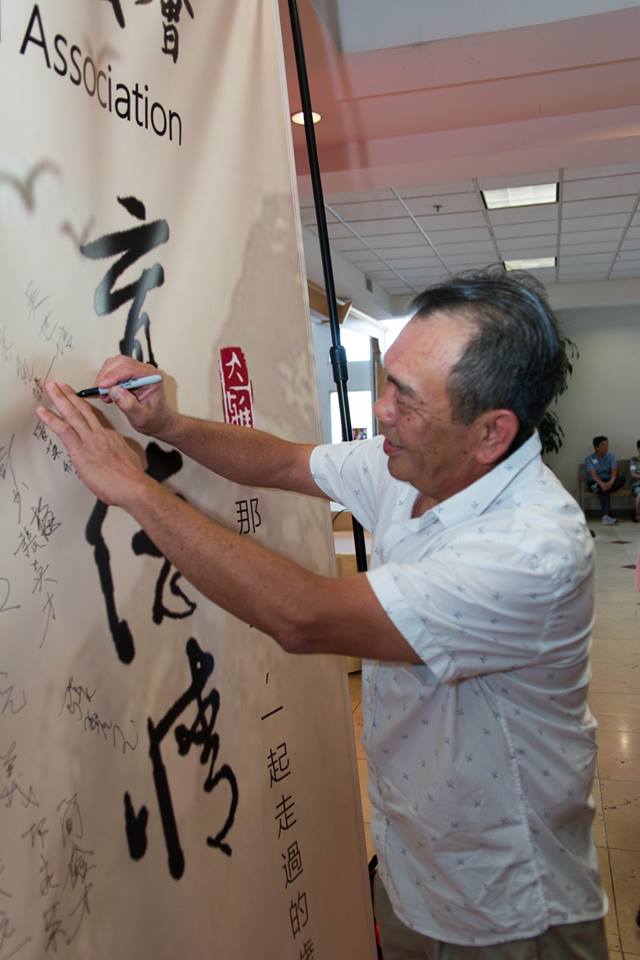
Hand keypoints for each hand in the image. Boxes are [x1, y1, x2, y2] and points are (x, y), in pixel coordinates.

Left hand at [36, 382, 149, 506]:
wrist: (133, 486)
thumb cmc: (131, 479)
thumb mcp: (128, 461)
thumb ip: (117, 455)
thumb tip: (112, 458)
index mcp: (110, 436)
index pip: (94, 418)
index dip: (83, 407)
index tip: (76, 399)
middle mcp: (100, 434)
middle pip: (83, 409)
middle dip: (70, 395)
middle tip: (60, 384)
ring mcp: (90, 440)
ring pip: (72, 414)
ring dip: (59, 398)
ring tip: (50, 387)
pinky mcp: (80, 450)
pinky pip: (63, 430)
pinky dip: (51, 418)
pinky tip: (41, 411)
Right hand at [95, 356, 175, 438]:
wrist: (158, 421)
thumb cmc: (154, 419)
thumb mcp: (141, 417)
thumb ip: (128, 404)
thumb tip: (114, 390)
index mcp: (153, 378)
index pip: (131, 369)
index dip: (114, 376)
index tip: (102, 386)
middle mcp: (146, 371)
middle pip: (121, 362)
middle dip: (107, 375)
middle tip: (99, 391)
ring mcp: (138, 371)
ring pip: (116, 364)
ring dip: (106, 377)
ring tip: (104, 394)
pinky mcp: (130, 374)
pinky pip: (115, 370)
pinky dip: (107, 379)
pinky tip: (107, 392)